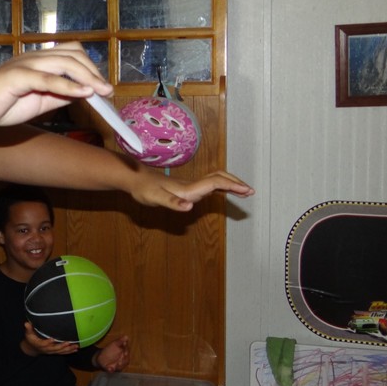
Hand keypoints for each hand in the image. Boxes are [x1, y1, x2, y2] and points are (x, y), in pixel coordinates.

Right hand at [0, 43, 111, 129]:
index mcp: (37, 61)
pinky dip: (68, 85)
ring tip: (102, 92)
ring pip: (64, 63)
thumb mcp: (37, 101)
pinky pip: (47, 79)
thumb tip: (83, 93)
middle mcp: (32, 57)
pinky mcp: (17, 76)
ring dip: (87, 77)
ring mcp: (24, 64)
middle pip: (72, 55)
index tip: (102, 86)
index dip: (90, 67)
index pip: (70, 54)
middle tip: (107, 91)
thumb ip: (58, 95)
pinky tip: (84, 93)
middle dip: (93, 71)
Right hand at [21, 321, 78, 355]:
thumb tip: (26, 323)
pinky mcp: (55, 352)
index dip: (47, 342)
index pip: (43, 344)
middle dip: (61, 346)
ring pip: (60, 351)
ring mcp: (51, 351)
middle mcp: (46, 349)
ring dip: (68, 349)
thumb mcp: (28, 334)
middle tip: (68, 342)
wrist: (32, 349)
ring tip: (75, 346)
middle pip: (54, 349)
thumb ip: (28, 328)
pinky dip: (69, 351)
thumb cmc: (30, 339)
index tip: (52, 339)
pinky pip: (62, 353)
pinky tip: (75, 349)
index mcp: (39, 344)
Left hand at [95, 334, 130, 371]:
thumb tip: (126, 336)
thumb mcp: (114, 344)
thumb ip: (120, 341)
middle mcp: (122, 360)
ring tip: (117, 364)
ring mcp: (117, 365)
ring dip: (119, 366)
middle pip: (125, 361)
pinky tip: (110, 368)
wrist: (100, 357)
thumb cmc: (109, 350)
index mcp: (123, 354)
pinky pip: (111, 370)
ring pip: (120, 367)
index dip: (126, 352)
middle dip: (124, 360)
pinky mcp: (111, 369)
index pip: (126, 352)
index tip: (125, 352)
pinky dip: (111, 370)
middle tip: (122, 359)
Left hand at [131, 169, 254, 211]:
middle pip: (219, 178)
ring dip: (231, 184)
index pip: (215, 183)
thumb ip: (172, 202)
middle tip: (251, 191)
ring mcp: (190, 185)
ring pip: (216, 180)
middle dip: (236, 183)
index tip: (247, 191)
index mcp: (188, 188)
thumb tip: (189, 207)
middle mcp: (192, 185)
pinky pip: (209, 185)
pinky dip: (221, 187)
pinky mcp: (187, 187)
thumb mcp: (155, 198)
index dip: (232, 186)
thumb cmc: (144, 189)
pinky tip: (223, 193)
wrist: (136, 178)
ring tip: (244, 192)